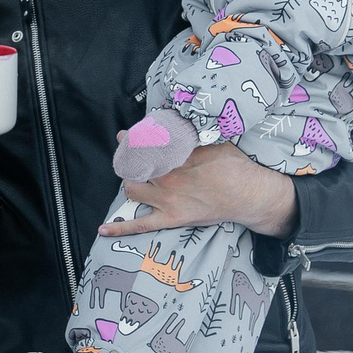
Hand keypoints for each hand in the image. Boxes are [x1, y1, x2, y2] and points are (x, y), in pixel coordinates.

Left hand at [100, 141, 298, 238]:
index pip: (144, 146)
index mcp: (176, 157)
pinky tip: (102, 229)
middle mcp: (167, 178)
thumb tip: (174, 122)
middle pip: (133, 167)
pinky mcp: (170, 218)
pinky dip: (120, 228)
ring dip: (129, 183)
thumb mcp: (213, 142)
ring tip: (133, 178)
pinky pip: (140, 225)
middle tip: (128, 156)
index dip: (131, 140)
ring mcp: (166, 200)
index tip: (125, 136)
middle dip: (128, 161)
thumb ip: (191, 136)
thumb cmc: (235, 166)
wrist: (250, 195)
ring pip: (131, 190)